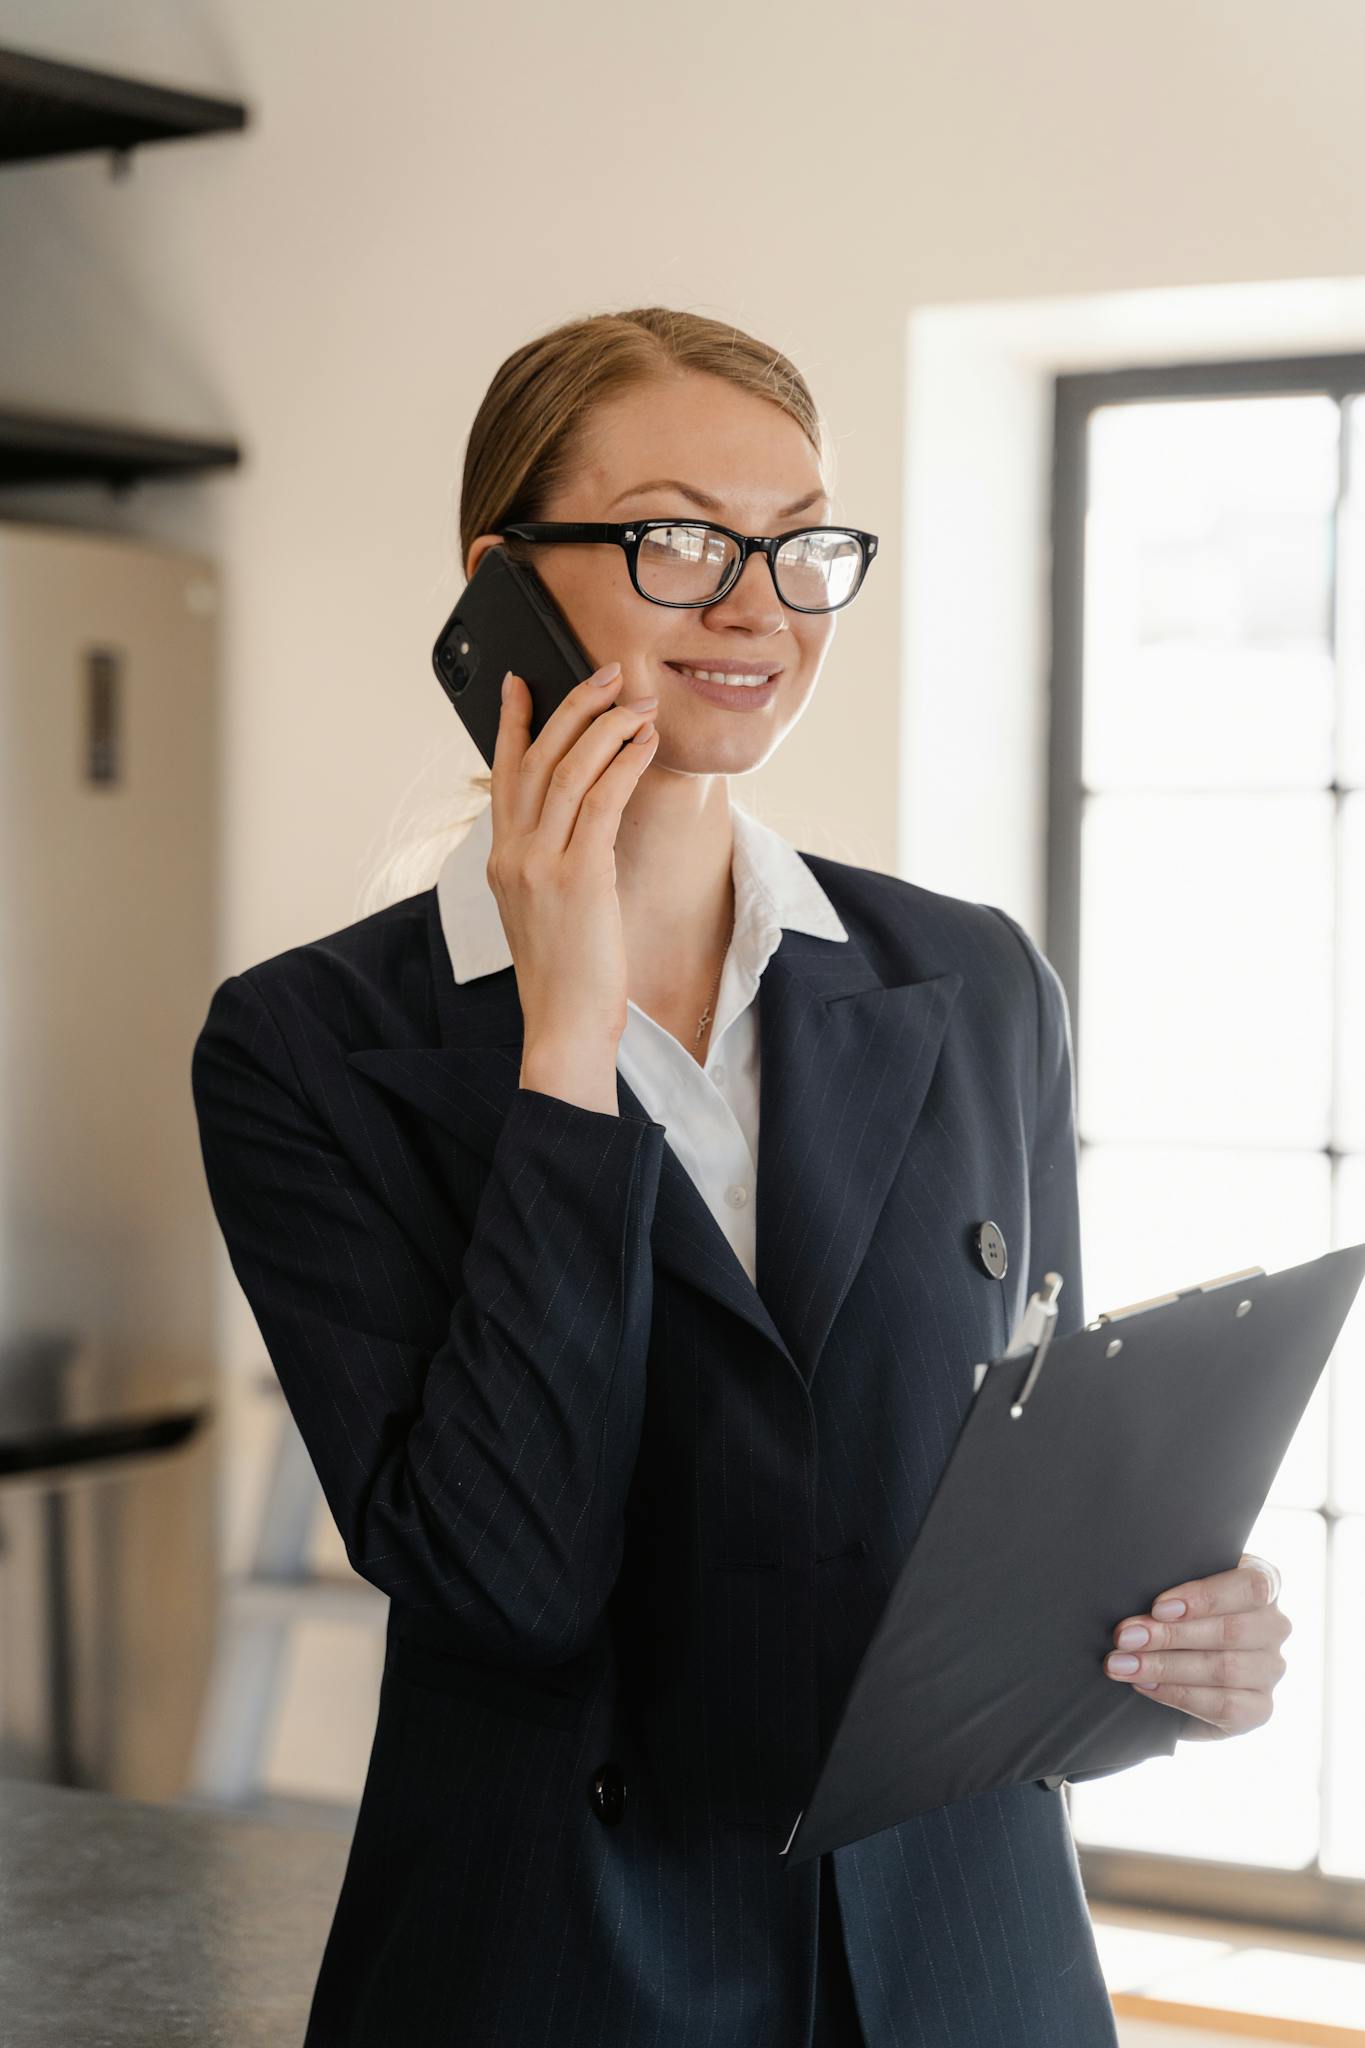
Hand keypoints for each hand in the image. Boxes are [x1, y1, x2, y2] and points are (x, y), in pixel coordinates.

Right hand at [489, 663, 657, 1065]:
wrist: (564, 1024)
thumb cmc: (566, 974)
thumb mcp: (543, 909)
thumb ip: (549, 861)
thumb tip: (583, 818)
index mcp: (501, 860)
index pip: (502, 774)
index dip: (512, 722)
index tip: (520, 681)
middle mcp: (513, 854)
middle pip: (536, 758)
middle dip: (573, 706)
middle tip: (607, 675)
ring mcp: (540, 864)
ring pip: (568, 770)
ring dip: (607, 727)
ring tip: (638, 703)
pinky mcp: (578, 877)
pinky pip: (600, 802)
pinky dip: (624, 764)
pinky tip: (644, 745)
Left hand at [1102, 1553, 1291, 1739]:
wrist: (1178, 1668)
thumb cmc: (1177, 1613)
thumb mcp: (1179, 1591)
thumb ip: (1173, 1590)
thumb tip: (1139, 1611)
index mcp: (1263, 1582)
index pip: (1251, 1587)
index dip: (1205, 1598)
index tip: (1158, 1607)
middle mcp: (1275, 1625)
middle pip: (1231, 1631)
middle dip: (1170, 1635)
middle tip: (1125, 1638)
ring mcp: (1271, 1669)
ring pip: (1224, 1669)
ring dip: (1166, 1667)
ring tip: (1124, 1664)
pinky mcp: (1261, 1708)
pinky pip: (1224, 1705)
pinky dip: (1178, 1695)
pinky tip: (1146, 1686)